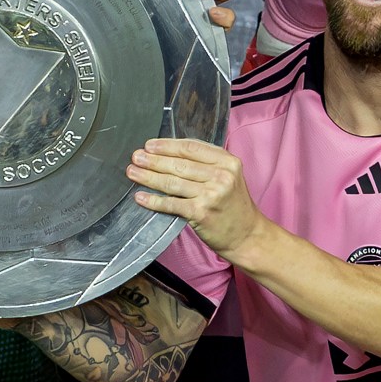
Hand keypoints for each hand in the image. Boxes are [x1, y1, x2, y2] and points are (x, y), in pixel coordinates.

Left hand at [125, 138, 264, 255]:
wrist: (248, 236)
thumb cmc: (234, 206)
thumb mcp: (229, 176)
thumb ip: (206, 164)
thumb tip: (170, 153)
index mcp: (227, 161)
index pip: (191, 148)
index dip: (167, 145)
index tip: (149, 145)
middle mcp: (221, 175)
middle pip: (179, 164)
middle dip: (153, 160)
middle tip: (136, 157)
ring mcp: (211, 194)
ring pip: (172, 182)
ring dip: (148, 177)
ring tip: (132, 172)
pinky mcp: (201, 213)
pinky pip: (171, 204)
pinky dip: (154, 201)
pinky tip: (140, 197)